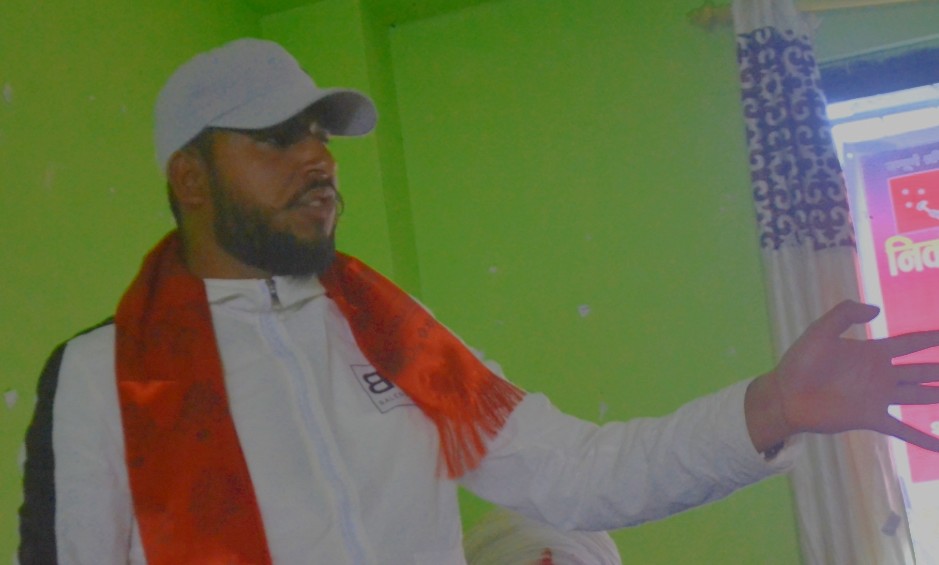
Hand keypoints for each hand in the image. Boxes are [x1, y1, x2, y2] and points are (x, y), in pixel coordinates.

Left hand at [745, 300, 938, 452]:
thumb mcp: (821, 330)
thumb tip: (878, 309)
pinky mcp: (871, 418)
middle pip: (923, 370)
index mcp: (872, 352)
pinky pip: (902, 429)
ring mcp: (878, 397)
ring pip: (920, 396)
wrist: (785, 395)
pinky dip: (922, 439)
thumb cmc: (800, 362)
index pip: (910, 343)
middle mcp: (881, 375)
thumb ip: (846, 314)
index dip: (931, 338)